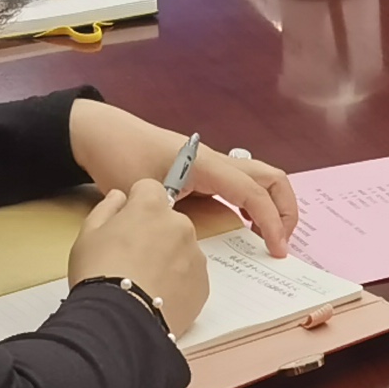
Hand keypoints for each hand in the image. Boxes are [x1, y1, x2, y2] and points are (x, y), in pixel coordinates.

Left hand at [68, 103, 296, 254]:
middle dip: (285, 209)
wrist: (103, 136)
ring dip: (273, 205)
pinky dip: (255, 204)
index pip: (254, 193)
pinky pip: (242, 185)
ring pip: (260, 179)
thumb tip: (197, 245)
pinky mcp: (203, 171)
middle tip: (281, 243)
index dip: (272, 222)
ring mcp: (212, 164)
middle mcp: (217, 161)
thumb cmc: (121, 160)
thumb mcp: (145, 193)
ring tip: (269, 238)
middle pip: (271, 177)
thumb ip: (172, 218)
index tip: (277, 250)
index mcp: (207, 164)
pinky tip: (246, 226)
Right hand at [69, 181, 209, 334]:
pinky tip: (157, 296)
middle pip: (168, 220)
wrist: (119, 321)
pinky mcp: (203, 284)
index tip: (127, 221)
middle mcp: (179, 225)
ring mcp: (195, 255)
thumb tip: (120, 197)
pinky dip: (178, 282)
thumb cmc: (99, 275)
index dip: (136, 203)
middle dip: (154, 232)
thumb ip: (106, 208)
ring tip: (143, 281)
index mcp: (151, 207)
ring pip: (181, 247)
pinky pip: (191, 275)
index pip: (150, 188)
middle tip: (131, 258)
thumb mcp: (87, 235)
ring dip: (168, 257)